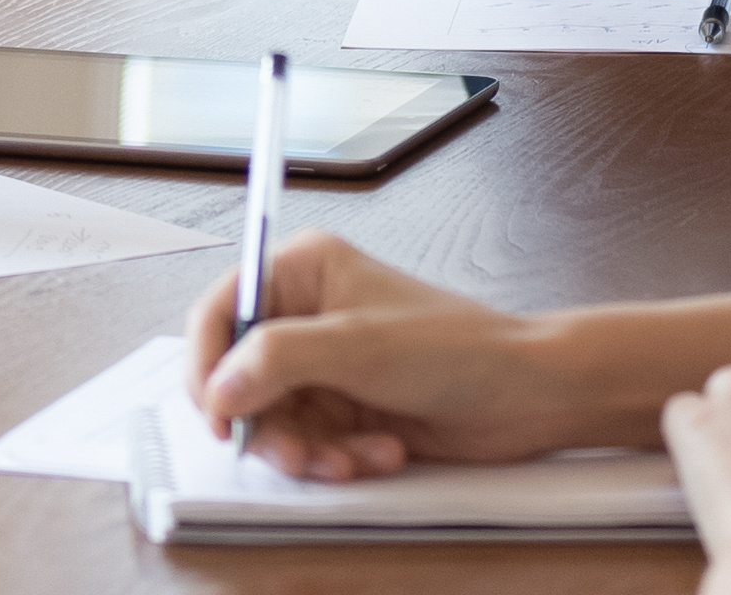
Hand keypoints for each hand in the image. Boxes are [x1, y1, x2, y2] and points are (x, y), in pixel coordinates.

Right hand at [183, 232, 616, 481]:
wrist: (522, 395)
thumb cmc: (456, 348)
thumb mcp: (356, 347)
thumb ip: (276, 359)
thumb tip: (219, 387)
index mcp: (303, 271)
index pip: (220, 312)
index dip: (208, 367)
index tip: (219, 417)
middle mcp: (307, 315)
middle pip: (240, 380)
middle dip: (269, 425)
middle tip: (297, 452)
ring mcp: (326, 365)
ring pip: (273, 422)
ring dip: (310, 451)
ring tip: (354, 456)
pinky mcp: (344, 408)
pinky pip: (309, 445)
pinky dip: (336, 458)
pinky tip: (379, 452)